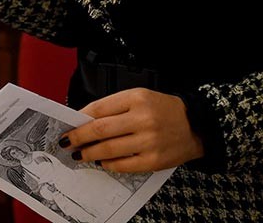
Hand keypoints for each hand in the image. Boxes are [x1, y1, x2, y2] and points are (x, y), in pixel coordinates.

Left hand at [60, 89, 204, 172]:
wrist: (196, 125)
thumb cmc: (163, 109)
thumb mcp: (139, 97)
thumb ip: (113, 107)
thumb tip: (84, 120)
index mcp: (136, 98)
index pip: (98, 108)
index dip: (79, 118)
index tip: (68, 125)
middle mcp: (143, 118)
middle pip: (100, 129)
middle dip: (78, 137)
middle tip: (66, 142)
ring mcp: (149, 141)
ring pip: (109, 149)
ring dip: (89, 153)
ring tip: (80, 154)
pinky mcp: (154, 160)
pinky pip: (123, 165)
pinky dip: (108, 164)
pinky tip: (101, 161)